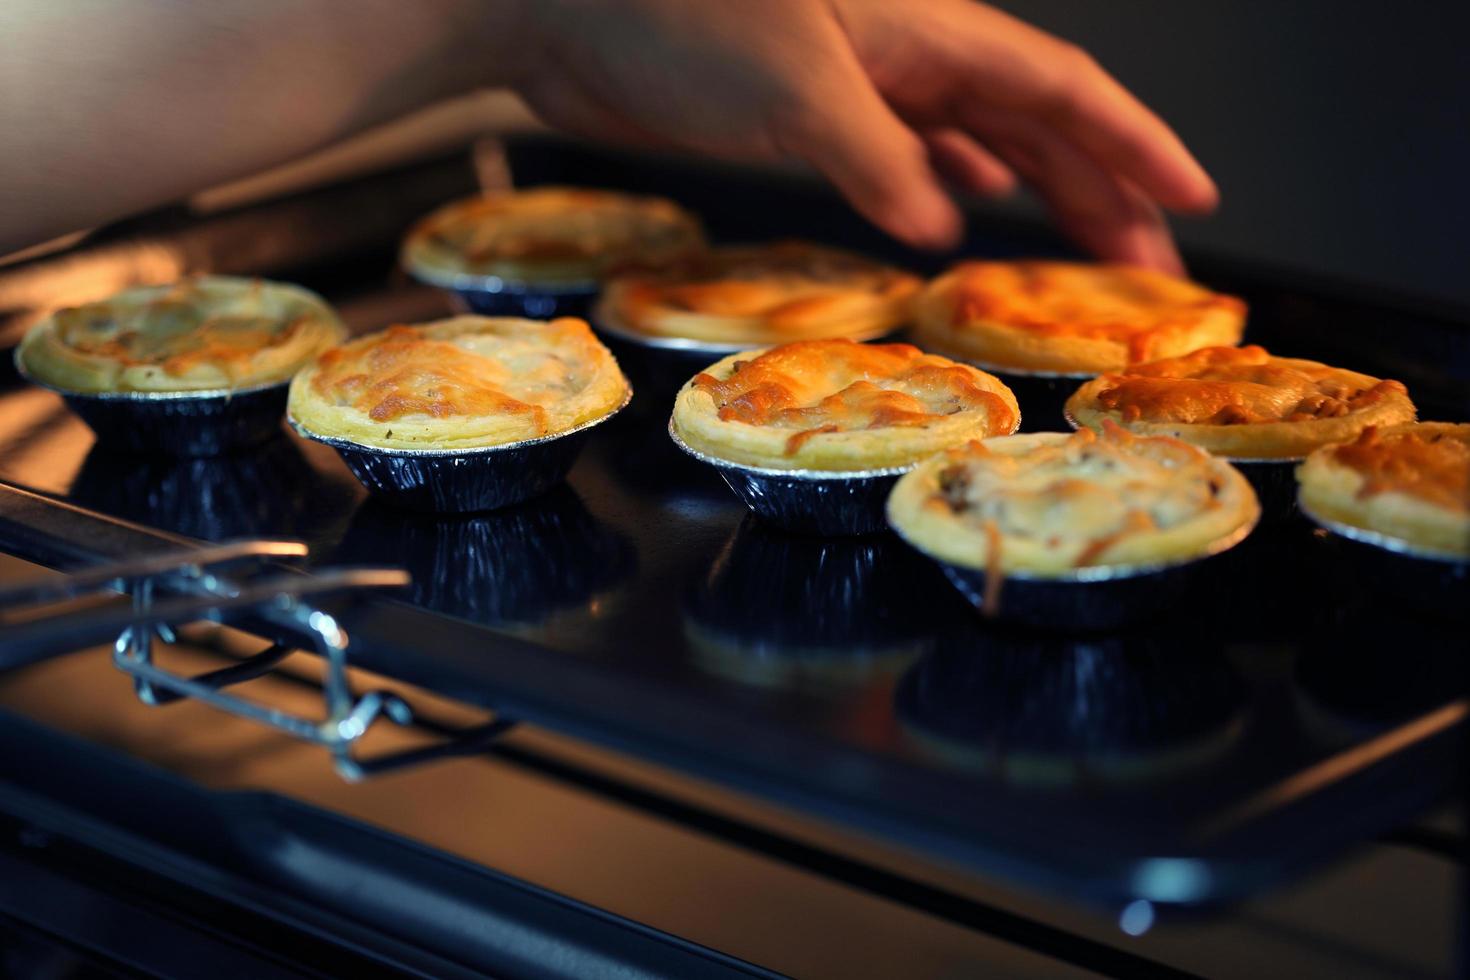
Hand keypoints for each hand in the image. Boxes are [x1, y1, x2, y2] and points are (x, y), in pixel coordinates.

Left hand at [517, 0, 1214, 272]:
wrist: (566, 19)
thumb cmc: (674, 22)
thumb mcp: (794, 89)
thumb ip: (878, 159)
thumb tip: (946, 229)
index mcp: (927, 33)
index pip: (1060, 91)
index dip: (1134, 146)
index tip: (1193, 200)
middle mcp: (910, 59)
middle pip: (1037, 128)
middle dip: (1103, 196)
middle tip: (1152, 273)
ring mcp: (865, 92)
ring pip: (983, 149)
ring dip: (1039, 205)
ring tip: (1086, 266)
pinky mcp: (816, 125)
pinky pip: (914, 164)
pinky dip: (952, 197)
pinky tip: (968, 228)